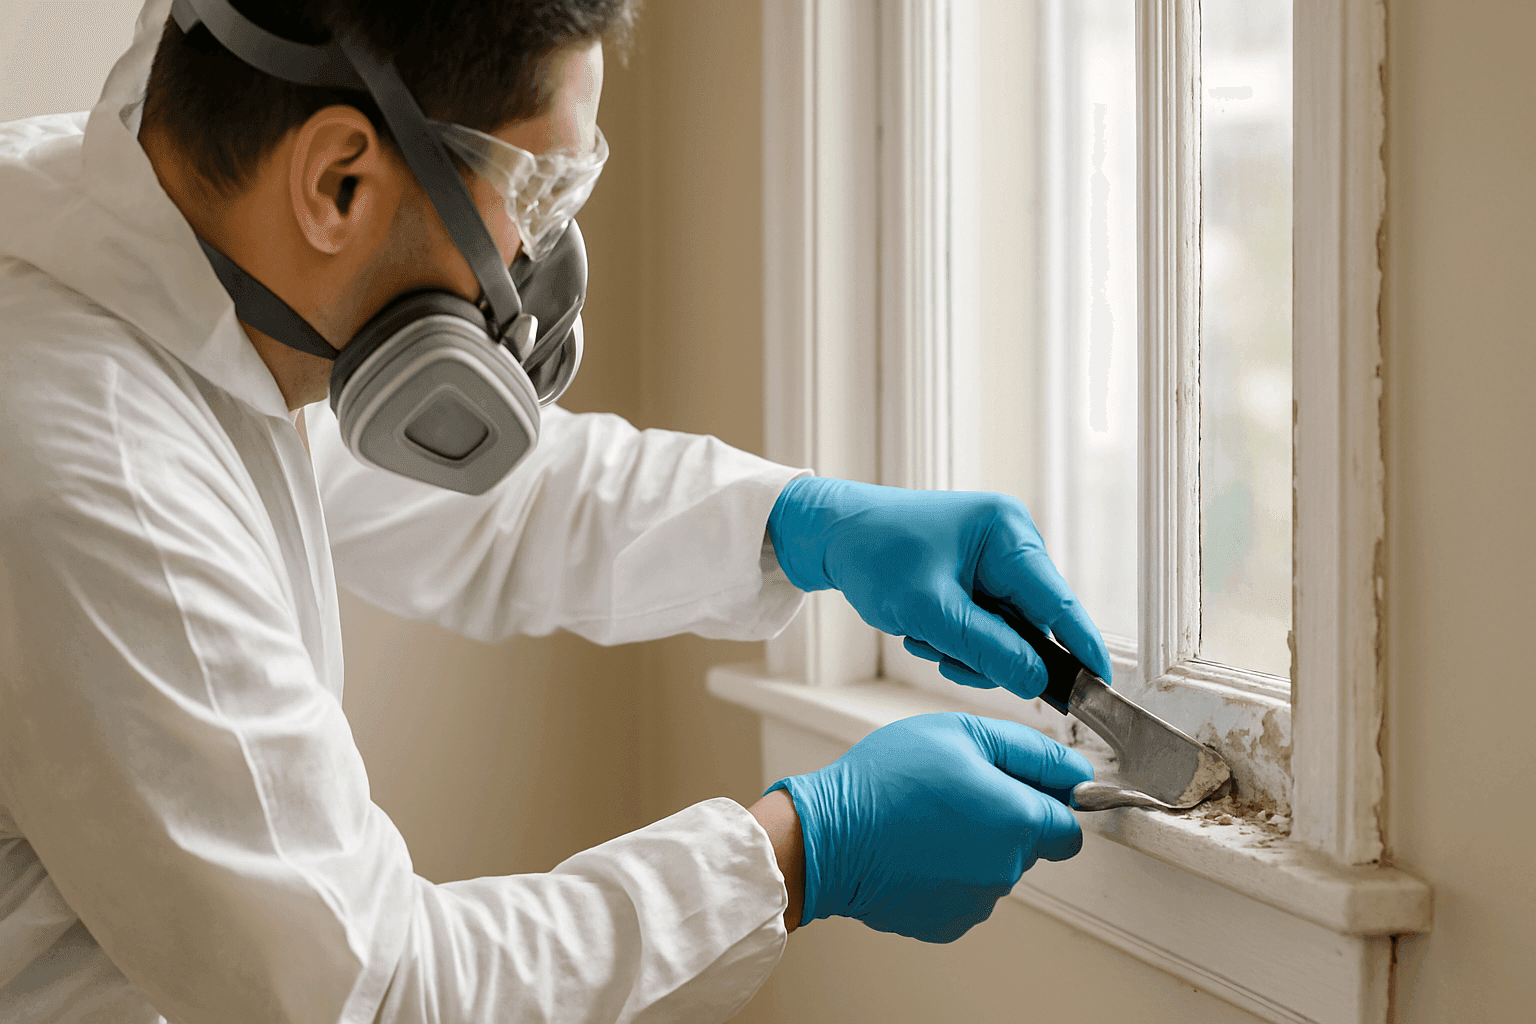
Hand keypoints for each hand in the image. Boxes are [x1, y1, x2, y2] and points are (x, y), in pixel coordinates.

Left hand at [767, 477, 1111, 699]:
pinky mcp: (977, 578)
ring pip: (1006, 635)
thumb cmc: (874, 555)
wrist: (831, 535)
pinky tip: (922, 632)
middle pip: (1031, 625)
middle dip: (990, 652)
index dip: (1082, 648)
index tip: (1104, 689)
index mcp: (1008, 534)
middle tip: (946, 655)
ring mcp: (994, 562)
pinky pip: (986, 628)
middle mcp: (1010, 543)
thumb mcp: (929, 611)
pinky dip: (956, 641)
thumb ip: (987, 649)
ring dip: (966, 650)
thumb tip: (1038, 684)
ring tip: (922, 637)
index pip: (1058, 601)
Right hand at [768, 713, 1091, 941]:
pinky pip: (966, 892)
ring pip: (996, 869)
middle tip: (956, 792)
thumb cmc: (885, 779)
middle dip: (1005, 819)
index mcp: (1018, 820)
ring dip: (976, 845)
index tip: (1017, 787)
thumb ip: (1030, 750)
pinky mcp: (948, 922)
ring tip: (928, 819)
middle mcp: (1006, 869)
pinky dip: (949, 873)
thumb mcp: (960, 732)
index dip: (1048, 801)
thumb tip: (1076, 772)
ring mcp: (978, 901)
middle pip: (1031, 845)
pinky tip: (917, 848)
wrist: (826, 837)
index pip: (1070, 824)